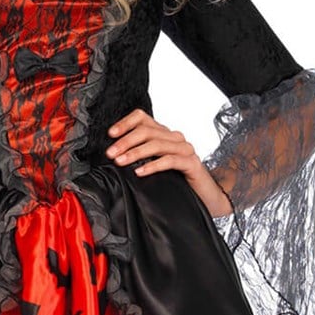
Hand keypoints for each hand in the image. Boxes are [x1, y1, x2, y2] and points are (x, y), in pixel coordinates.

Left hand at [105, 109, 232, 217]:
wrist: (204, 196)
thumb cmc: (176, 180)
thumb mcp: (152, 164)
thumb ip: (137, 155)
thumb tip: (113, 153)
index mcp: (163, 133)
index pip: (142, 118)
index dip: (125, 123)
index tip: (110, 134)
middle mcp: (174, 137)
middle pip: (147, 131)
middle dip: (126, 141)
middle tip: (111, 153)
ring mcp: (184, 149)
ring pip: (157, 144)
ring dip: (135, 153)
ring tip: (121, 161)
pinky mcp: (192, 163)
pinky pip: (170, 160)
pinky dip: (153, 165)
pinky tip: (140, 171)